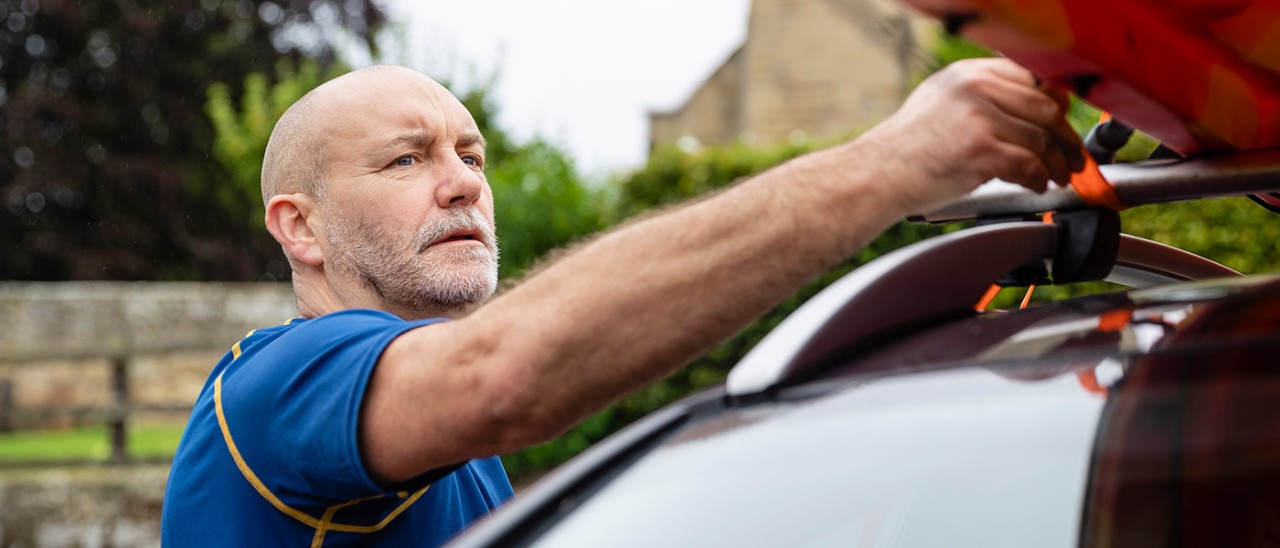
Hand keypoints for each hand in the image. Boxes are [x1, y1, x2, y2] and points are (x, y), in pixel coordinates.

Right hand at [857, 57, 1084, 213]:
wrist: (877, 174)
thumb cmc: (906, 148)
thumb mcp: (941, 102)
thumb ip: (981, 96)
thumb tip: (1028, 108)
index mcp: (968, 73)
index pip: (1033, 77)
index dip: (1057, 102)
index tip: (1062, 121)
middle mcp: (975, 88)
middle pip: (1045, 108)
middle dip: (1065, 137)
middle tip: (1071, 156)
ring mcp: (978, 118)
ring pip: (1041, 139)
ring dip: (1056, 163)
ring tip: (1056, 176)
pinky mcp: (981, 150)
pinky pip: (1028, 164)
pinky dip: (1038, 179)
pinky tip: (1036, 185)